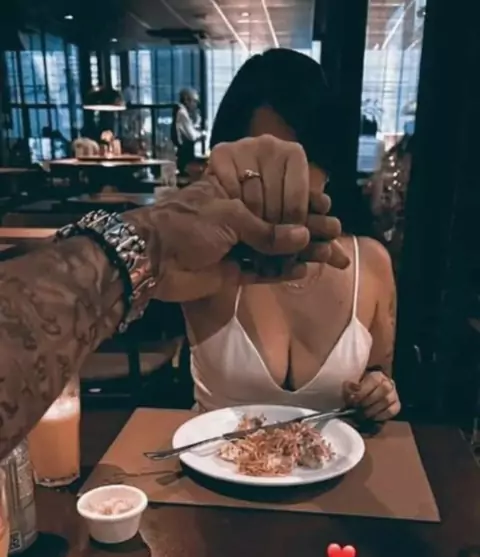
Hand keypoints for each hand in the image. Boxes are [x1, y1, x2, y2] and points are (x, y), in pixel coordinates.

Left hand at [132, 136, 348, 300]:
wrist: (151, 258)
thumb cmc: (186, 224)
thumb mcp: (230, 217)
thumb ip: (267, 230)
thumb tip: (302, 238)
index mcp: (235, 193)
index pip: (277, 195)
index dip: (302, 202)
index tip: (327, 208)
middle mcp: (238, 217)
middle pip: (281, 224)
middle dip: (309, 231)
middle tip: (336, 237)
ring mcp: (236, 246)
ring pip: (276, 250)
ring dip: (302, 254)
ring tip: (331, 257)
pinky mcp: (231, 272)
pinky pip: (263, 271)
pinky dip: (282, 271)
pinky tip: (304, 270)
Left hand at [343, 372, 400, 420]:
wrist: (365, 403)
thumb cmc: (357, 394)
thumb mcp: (352, 388)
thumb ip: (350, 387)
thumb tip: (351, 387)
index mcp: (377, 375)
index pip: (374, 379)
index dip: (364, 390)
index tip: (354, 399)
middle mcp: (388, 383)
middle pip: (384, 388)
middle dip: (368, 400)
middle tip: (358, 408)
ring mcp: (394, 395)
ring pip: (387, 400)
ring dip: (373, 409)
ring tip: (363, 414)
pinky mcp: (396, 406)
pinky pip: (392, 410)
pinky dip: (381, 415)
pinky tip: (372, 418)